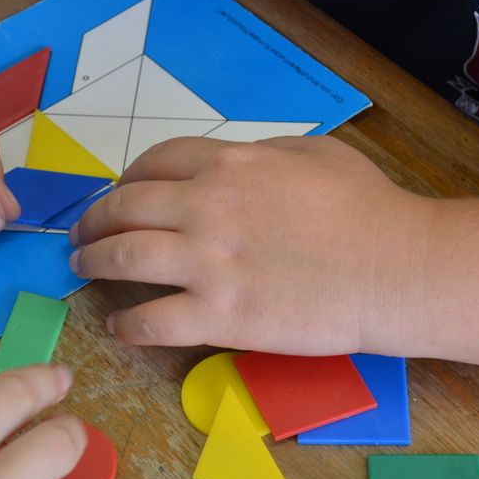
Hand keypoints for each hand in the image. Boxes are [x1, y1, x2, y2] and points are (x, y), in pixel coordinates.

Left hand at [69, 136, 436, 355]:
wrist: (397, 268)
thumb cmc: (366, 206)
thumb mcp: (310, 152)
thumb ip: (256, 154)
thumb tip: (226, 164)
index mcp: (228, 163)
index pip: (151, 163)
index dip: (125, 179)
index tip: (118, 195)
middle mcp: (206, 206)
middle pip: (124, 207)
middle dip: (93, 219)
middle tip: (82, 233)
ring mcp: (209, 263)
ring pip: (123, 257)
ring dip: (92, 260)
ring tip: (81, 266)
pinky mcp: (220, 317)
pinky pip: (151, 320)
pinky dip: (125, 323)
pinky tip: (118, 326)